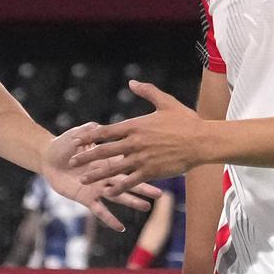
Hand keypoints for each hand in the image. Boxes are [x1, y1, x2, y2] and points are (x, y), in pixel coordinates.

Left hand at [41, 121, 161, 231]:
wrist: (47, 158)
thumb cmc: (64, 143)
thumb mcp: (79, 133)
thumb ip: (90, 131)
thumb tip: (99, 126)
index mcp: (107, 160)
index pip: (128, 162)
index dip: (142, 164)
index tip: (157, 165)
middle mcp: (106, 175)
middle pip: (128, 181)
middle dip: (144, 187)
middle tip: (160, 194)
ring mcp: (98, 187)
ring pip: (118, 196)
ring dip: (132, 202)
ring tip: (147, 207)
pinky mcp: (87, 198)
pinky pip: (100, 210)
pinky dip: (109, 219)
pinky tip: (121, 227)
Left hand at [68, 80, 205, 194]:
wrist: (202, 140)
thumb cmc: (186, 120)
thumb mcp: (166, 102)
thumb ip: (147, 91)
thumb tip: (132, 82)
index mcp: (136, 125)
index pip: (107, 131)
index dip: (90, 136)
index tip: (77, 139)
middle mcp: (136, 142)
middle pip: (105, 150)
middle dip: (87, 156)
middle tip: (71, 161)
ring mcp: (143, 158)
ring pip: (114, 167)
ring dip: (97, 174)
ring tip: (83, 179)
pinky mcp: (152, 171)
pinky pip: (131, 180)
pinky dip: (118, 186)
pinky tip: (108, 192)